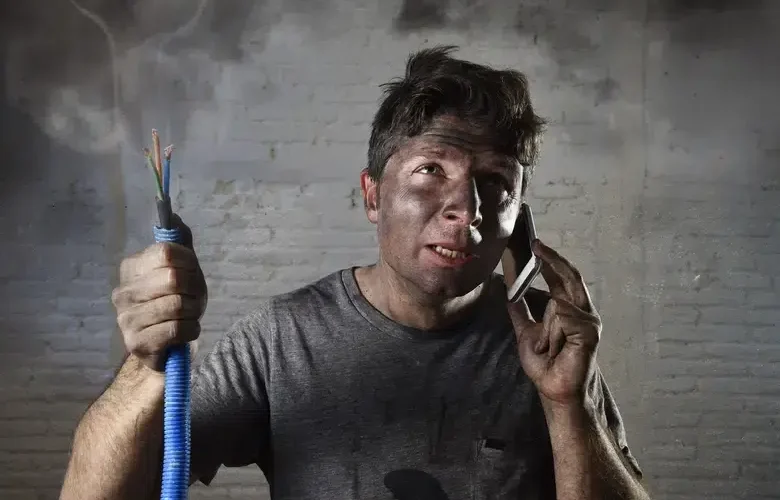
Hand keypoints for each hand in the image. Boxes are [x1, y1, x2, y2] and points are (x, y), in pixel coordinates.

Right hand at [111, 216, 206, 371]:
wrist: (167, 346)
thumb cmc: (176, 301)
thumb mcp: (183, 268)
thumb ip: (179, 241)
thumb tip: (173, 216)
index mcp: (131, 267)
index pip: (167, 253)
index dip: (189, 263)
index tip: (192, 273)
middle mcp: (123, 291)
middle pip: (173, 278)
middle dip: (194, 290)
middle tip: (193, 298)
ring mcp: (126, 319)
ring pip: (177, 305)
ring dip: (194, 311)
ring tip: (188, 316)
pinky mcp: (137, 343)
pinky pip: (177, 329)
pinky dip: (191, 329)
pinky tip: (185, 331)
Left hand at [506, 240, 600, 408]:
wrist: (552, 387)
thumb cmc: (545, 363)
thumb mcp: (525, 332)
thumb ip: (521, 311)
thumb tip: (509, 293)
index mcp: (568, 308)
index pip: (561, 277)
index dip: (550, 259)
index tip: (536, 244)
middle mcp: (582, 311)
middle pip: (569, 277)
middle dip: (553, 260)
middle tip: (537, 245)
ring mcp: (588, 321)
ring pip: (559, 303)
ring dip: (546, 328)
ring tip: (548, 347)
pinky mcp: (590, 332)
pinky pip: (563, 318)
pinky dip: (553, 334)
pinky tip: (556, 348)